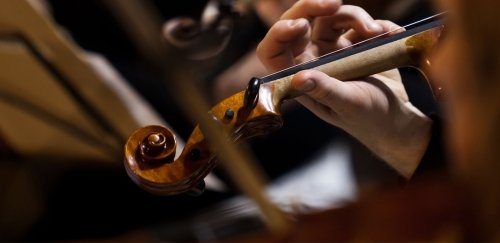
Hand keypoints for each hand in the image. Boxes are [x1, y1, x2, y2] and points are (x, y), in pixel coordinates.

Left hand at [257, 0, 431, 177]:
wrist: (396, 118)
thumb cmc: (368, 118)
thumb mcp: (348, 104)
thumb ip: (325, 90)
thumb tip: (299, 78)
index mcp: (299, 77)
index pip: (273, 51)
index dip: (279, 33)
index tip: (302, 25)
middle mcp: (311, 60)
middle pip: (300, 22)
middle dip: (315, 7)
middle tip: (336, 4)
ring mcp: (331, 50)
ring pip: (332, 17)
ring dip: (355, 16)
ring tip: (376, 32)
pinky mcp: (352, 44)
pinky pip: (358, 23)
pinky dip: (377, 24)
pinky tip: (392, 33)